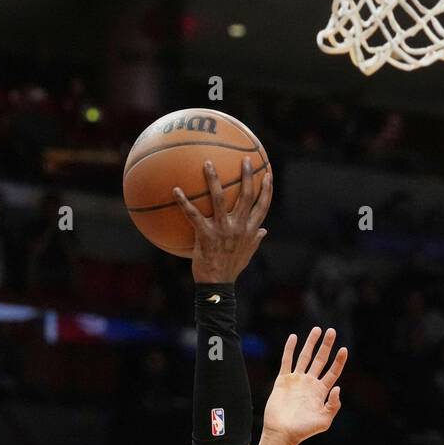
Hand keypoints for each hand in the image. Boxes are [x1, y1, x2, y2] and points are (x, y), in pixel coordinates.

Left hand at [173, 157, 271, 283]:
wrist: (217, 286)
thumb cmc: (231, 269)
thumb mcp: (247, 254)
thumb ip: (255, 240)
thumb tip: (265, 231)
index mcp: (250, 231)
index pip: (263, 206)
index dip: (267, 189)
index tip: (268, 173)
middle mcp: (239, 227)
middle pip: (246, 196)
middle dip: (247, 175)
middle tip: (245, 158)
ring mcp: (222, 230)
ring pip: (219, 199)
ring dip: (213, 180)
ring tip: (207, 163)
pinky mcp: (205, 235)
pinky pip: (193, 215)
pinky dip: (183, 202)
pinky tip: (175, 189)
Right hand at [263, 327, 347, 444]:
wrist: (282, 433)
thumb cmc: (303, 430)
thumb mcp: (324, 420)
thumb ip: (333, 405)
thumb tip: (337, 387)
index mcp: (321, 391)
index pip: (333, 372)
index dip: (339, 361)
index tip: (344, 349)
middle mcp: (310, 383)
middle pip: (320, 360)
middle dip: (326, 346)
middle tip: (332, 331)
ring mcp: (296, 380)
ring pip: (305, 357)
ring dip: (311, 343)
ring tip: (317, 330)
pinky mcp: (283, 380)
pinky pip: (287, 361)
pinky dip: (290, 349)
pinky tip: (294, 337)